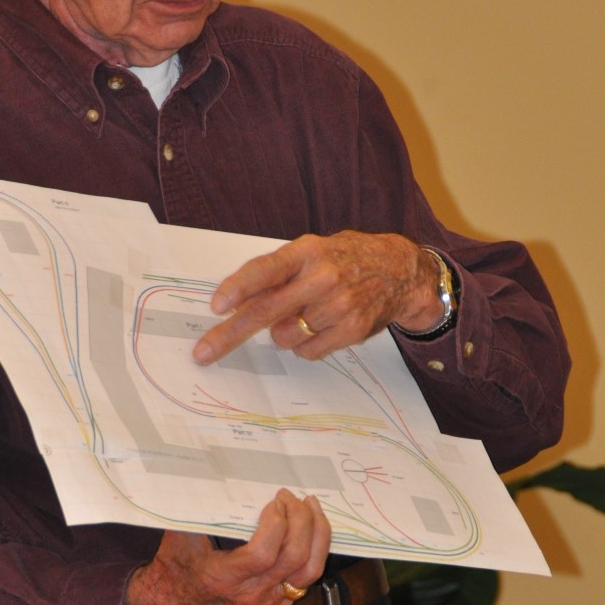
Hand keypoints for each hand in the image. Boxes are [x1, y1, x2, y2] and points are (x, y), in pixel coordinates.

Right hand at [124, 490, 330, 604]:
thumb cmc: (175, 570)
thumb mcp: (180, 539)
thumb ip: (198, 513)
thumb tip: (211, 478)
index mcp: (225, 578)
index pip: (264, 554)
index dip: (276, 524)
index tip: (274, 502)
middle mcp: (251, 594)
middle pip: (295, 557)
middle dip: (301, 520)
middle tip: (291, 498)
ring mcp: (268, 603)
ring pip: (309, 570)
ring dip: (317, 535)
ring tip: (312, 508)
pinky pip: (305, 578)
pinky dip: (312, 550)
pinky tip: (309, 531)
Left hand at [192, 231, 442, 365]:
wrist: (400, 270)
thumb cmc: (345, 259)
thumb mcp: (311, 252)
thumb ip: (278, 274)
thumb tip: (237, 305)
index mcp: (307, 251)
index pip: (265, 269)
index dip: (238, 288)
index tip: (216, 306)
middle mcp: (322, 277)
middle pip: (266, 311)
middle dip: (229, 334)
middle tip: (204, 352)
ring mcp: (339, 305)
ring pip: (284, 337)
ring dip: (283, 333)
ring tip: (305, 315)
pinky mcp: (352, 330)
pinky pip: (308, 351)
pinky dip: (305, 345)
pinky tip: (321, 327)